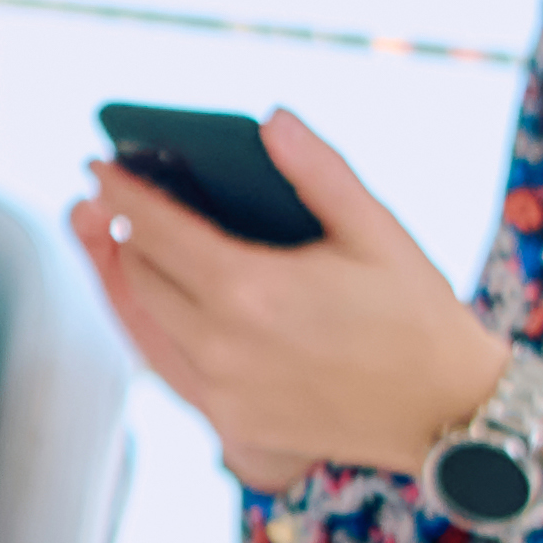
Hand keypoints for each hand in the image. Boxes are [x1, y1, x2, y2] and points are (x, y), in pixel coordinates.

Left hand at [66, 111, 509, 481]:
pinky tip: (153, 303)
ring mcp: (220, 391)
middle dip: (118, 231)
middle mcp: (221, 345)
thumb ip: (316, 170)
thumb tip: (272, 119)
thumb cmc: (417, 316)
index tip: (96, 165)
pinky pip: (167, 366)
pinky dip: (151, 328)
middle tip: (106, 197)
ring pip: (145, 324)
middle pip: (141, 274)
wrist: (445, 413)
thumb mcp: (375, 229)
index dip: (120, 192)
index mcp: (249, 289)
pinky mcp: (229, 423)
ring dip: (125, 280)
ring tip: (116, 243)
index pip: (156, 229)